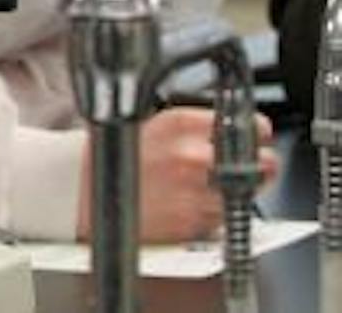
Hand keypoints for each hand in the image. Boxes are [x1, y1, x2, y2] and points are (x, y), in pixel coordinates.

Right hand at [76, 107, 278, 242]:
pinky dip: (214, 213)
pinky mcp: (191, 223)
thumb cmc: (116, 157)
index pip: (252, 127)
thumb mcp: (155, 125)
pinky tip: (192, 202)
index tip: (257, 138)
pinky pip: (222, 219)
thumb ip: (197, 127)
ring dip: (235, 191)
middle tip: (250, 166)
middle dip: (260, 166)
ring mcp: (194, 192)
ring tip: (208, 186)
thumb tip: (235, 131)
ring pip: (246, 194)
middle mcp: (192, 156)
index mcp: (182, 124)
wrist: (82, 191)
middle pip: (264, 165)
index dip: (258, 134)